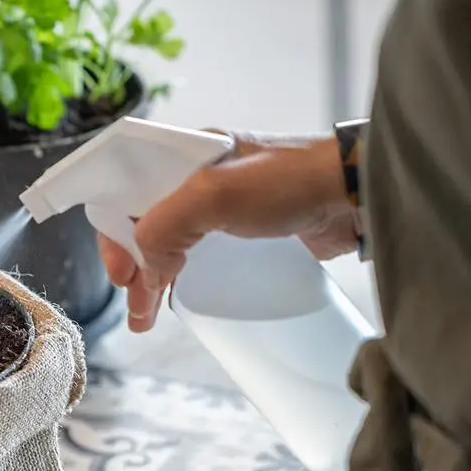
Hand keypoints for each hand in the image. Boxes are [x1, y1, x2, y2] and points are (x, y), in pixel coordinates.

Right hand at [99, 131, 360, 331]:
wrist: (356, 196)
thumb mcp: (213, 195)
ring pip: (171, 243)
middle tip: (136, 305)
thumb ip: (166, 226)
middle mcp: (199, 176)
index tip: (122, 272)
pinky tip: (180, 300)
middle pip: (145, 222)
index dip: (114, 232)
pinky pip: (202, 256)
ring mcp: (224, 204)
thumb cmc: (290, 182)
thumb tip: (146, 267)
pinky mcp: (248, 230)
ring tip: (146, 318)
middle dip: (134, 265)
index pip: (126, 190)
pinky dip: (183, 279)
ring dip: (154, 278)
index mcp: (184, 153)